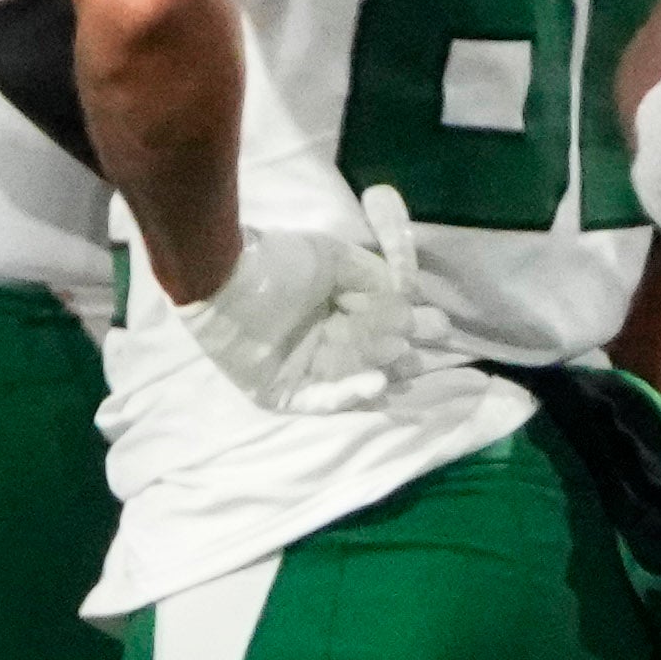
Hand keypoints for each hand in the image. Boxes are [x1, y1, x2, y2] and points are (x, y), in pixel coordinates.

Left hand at [189, 184, 437, 413]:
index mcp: (331, 312)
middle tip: (425, 348)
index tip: (436, 322)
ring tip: (403, 360)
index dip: (407, 325)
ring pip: (352, 379)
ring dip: (381, 370)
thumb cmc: (277, 262)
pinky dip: (348, 394)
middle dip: (400, 352)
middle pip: (369, 355)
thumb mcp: (332, 259)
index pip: (377, 326)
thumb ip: (370, 275)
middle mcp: (319, 343)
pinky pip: (320, 400)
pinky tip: (377, 383)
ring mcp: (300, 371)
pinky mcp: (280, 394)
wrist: (225, 276)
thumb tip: (407, 294)